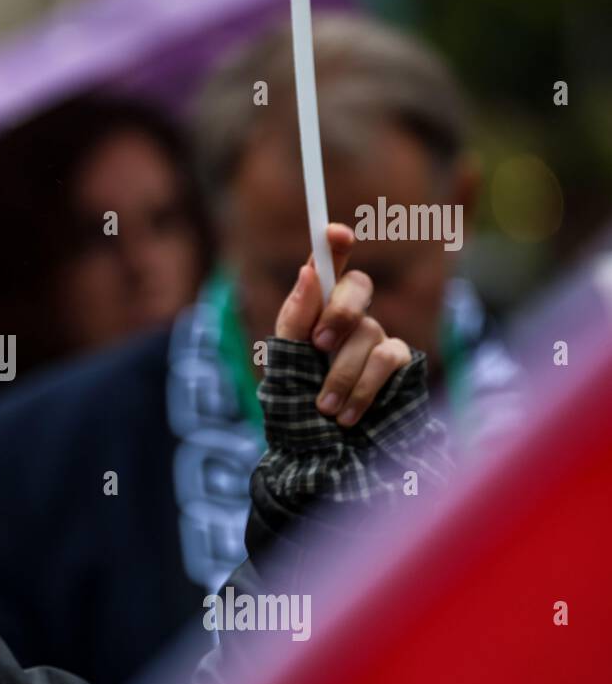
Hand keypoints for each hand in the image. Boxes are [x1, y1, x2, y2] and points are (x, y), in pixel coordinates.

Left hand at [274, 223, 412, 426]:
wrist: (320, 451)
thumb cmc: (297, 404)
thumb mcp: (284, 361)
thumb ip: (294, 319)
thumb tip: (309, 271)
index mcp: (315, 310)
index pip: (327, 266)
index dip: (333, 245)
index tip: (334, 232)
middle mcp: (350, 316)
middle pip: (359, 285)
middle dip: (339, 312)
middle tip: (318, 345)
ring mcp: (377, 336)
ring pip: (368, 332)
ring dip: (341, 373)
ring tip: (324, 407)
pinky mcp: (400, 362)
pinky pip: (387, 359)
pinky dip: (362, 389)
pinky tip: (346, 415)